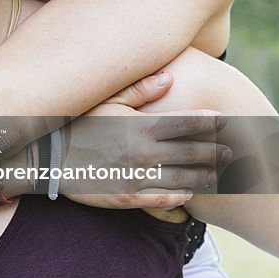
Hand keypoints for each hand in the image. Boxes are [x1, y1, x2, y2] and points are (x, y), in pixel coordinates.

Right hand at [59, 99, 227, 210]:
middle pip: (192, 152)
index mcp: (141, 125)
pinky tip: (189, 194)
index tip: (224, 121)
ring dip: (204, 176)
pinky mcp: (127, 198)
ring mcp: (136, 177)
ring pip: (183, 178)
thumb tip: (170, 78)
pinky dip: (180, 197)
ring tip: (217, 175)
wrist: (48, 156)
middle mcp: (143, 151)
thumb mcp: (106, 100)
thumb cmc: (77, 123)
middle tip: (231, 152)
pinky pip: (162, 199)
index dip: (210, 122)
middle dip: (216, 151)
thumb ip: (140, 89)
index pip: (187, 122)